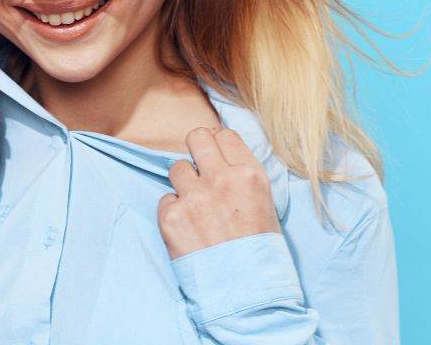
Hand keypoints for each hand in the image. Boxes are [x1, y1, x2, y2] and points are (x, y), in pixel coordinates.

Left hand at [157, 126, 280, 259]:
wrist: (246, 294)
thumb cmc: (260, 254)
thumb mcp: (265, 206)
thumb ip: (242, 178)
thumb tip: (222, 158)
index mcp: (249, 175)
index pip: (224, 135)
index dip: (219, 146)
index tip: (216, 158)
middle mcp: (221, 180)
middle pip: (196, 137)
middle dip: (196, 150)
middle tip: (199, 169)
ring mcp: (193, 197)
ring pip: (177, 167)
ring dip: (184, 184)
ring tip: (197, 208)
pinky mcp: (171, 216)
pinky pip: (165, 199)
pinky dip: (173, 211)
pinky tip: (188, 229)